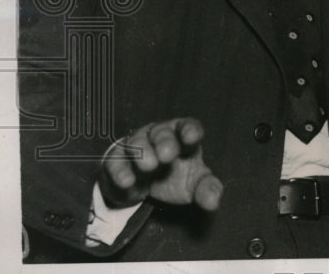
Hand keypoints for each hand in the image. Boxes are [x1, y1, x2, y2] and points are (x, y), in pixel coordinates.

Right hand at [98, 117, 222, 210]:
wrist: (140, 187)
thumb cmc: (174, 178)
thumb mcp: (193, 184)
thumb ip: (207, 189)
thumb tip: (213, 201)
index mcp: (182, 138)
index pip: (187, 126)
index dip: (190, 129)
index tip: (192, 137)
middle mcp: (158, 136)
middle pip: (162, 132)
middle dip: (165, 141)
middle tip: (168, 154)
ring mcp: (135, 146)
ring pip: (137, 142)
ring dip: (142, 152)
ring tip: (149, 166)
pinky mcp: (115, 161)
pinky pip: (115, 162)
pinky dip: (120, 171)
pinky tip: (127, 181)